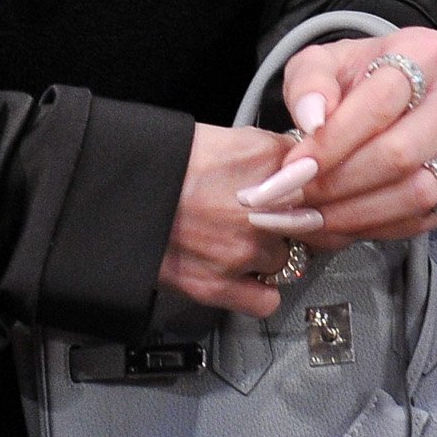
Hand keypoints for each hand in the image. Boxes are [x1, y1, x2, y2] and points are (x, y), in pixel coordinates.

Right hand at [157, 124, 309, 319]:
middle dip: (289, 220)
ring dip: (266, 252)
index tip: (299, 191)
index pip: (318, 178)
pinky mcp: (220, 285)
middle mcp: (264, 209)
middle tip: (263, 215)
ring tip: (237, 238)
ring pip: (284, 259)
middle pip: (307, 223)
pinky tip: (245, 275)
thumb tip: (294, 160)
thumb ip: (270, 150)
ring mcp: (245, 250)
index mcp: (267, 162)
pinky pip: (266, 300)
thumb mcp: (227, 136)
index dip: (306, 187)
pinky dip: (258, 291)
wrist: (118, 189)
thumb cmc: (161, 159)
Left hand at [254, 26, 436, 243]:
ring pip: (418, 193)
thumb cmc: (354, 78)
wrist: (395, 92)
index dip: (333, 142)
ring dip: (357, 213)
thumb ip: (309, 84)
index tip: (293, 167)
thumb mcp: (320, 64)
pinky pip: (429, 217)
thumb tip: (312, 119)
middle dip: (339, 184)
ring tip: (311, 216)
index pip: (380, 103)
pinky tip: (343, 224)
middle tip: (295, 198)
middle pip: (400, 154)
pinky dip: (381, 228)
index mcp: (425, 52)